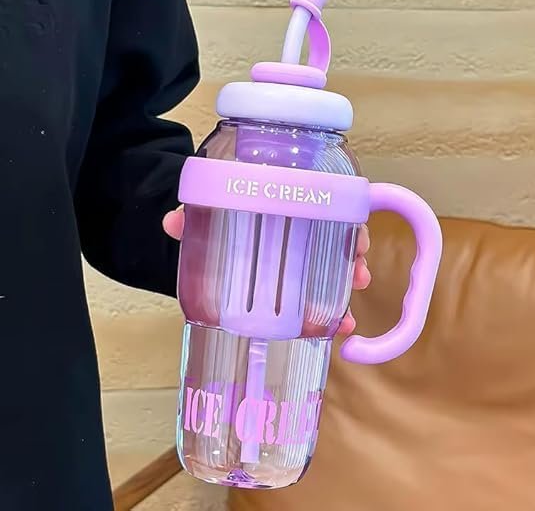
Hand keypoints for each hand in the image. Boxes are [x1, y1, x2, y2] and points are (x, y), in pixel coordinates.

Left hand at [163, 209, 370, 334]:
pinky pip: (317, 295)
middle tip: (360, 272)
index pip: (323, 209)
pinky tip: (340, 326)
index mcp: (283, 209)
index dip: (344, 222)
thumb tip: (172, 222)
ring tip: (351, 307)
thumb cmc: (211, 224)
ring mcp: (296, 260)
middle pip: (336, 238)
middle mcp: (297, 232)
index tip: (357, 238)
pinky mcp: (290, 286)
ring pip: (332, 268)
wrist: (201, 240)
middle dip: (353, 257)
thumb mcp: (204, 219)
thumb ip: (191, 220)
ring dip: (347, 285)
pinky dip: (330, 311)